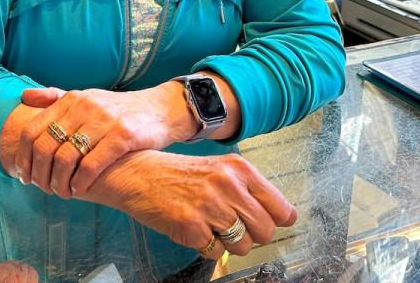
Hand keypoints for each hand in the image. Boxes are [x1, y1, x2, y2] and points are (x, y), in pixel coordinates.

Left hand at [16, 84, 195, 197]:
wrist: (161, 109)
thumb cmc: (118, 110)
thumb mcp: (87, 97)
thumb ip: (56, 97)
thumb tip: (24, 97)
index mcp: (71, 99)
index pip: (32, 130)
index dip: (23, 157)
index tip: (24, 176)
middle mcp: (84, 107)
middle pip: (45, 147)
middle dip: (39, 174)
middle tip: (42, 189)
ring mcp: (103, 121)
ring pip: (65, 158)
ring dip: (59, 182)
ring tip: (62, 193)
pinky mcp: (122, 136)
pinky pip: (91, 165)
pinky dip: (80, 182)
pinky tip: (79, 190)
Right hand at [93, 150, 297, 258]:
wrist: (138, 174)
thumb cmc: (178, 174)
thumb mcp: (218, 170)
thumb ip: (247, 189)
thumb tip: (279, 216)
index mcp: (238, 169)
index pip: (281, 207)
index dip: (278, 221)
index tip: (272, 223)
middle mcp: (228, 185)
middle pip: (266, 230)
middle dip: (253, 236)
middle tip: (235, 227)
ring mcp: (210, 206)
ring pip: (244, 245)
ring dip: (229, 243)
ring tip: (211, 226)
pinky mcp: (191, 226)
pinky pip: (216, 252)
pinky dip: (207, 246)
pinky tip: (194, 228)